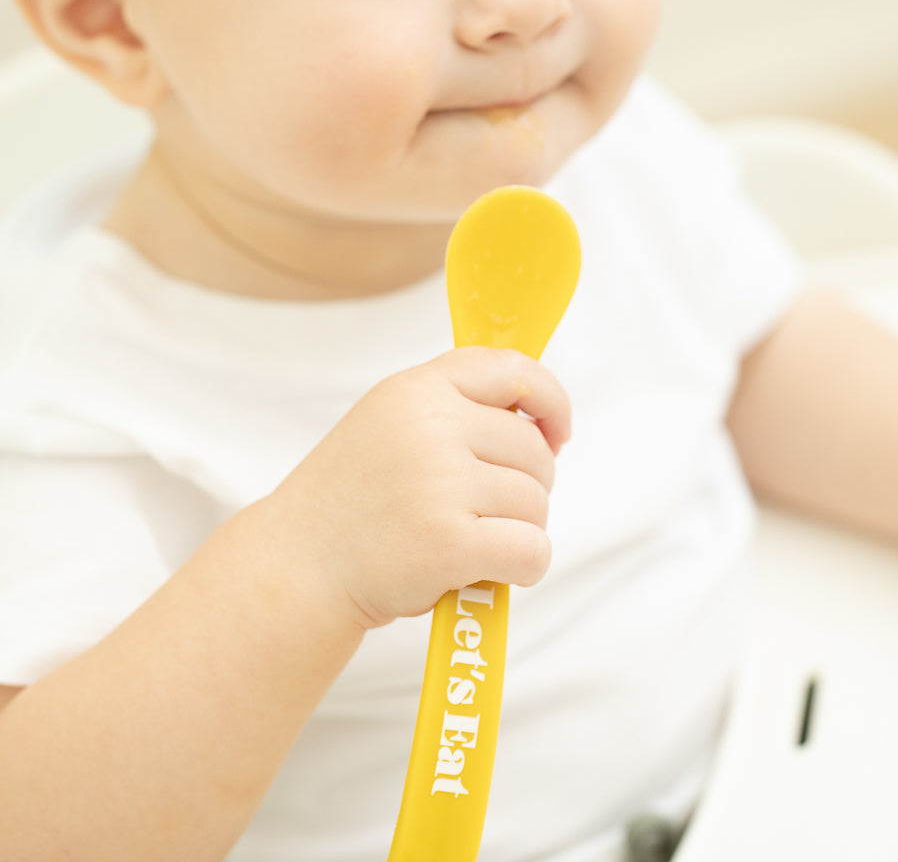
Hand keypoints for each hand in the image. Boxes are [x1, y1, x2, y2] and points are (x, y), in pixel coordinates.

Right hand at [269, 347, 571, 629]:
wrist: (295, 567)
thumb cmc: (351, 501)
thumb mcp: (389, 424)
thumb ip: (453, 408)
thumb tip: (541, 420)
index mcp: (417, 389)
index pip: (514, 370)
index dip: (551, 401)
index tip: (557, 433)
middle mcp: (430, 426)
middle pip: (534, 450)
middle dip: (528, 486)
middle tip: (489, 511)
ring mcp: (440, 484)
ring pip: (537, 503)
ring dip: (521, 530)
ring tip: (475, 541)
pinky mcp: (449, 543)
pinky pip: (532, 550)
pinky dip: (525, 567)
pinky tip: (491, 571)